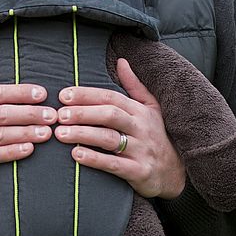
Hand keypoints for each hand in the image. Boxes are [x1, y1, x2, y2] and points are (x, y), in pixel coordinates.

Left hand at [53, 58, 185, 198]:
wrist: (176, 174)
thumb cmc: (157, 137)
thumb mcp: (151, 108)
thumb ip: (134, 85)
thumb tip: (121, 61)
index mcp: (140, 110)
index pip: (111, 98)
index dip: (86, 95)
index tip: (63, 95)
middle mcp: (141, 128)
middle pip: (109, 115)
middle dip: (82, 113)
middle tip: (59, 115)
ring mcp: (142, 150)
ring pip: (109, 139)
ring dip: (83, 134)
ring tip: (60, 133)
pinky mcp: (140, 171)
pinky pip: (114, 164)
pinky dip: (94, 159)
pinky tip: (76, 154)